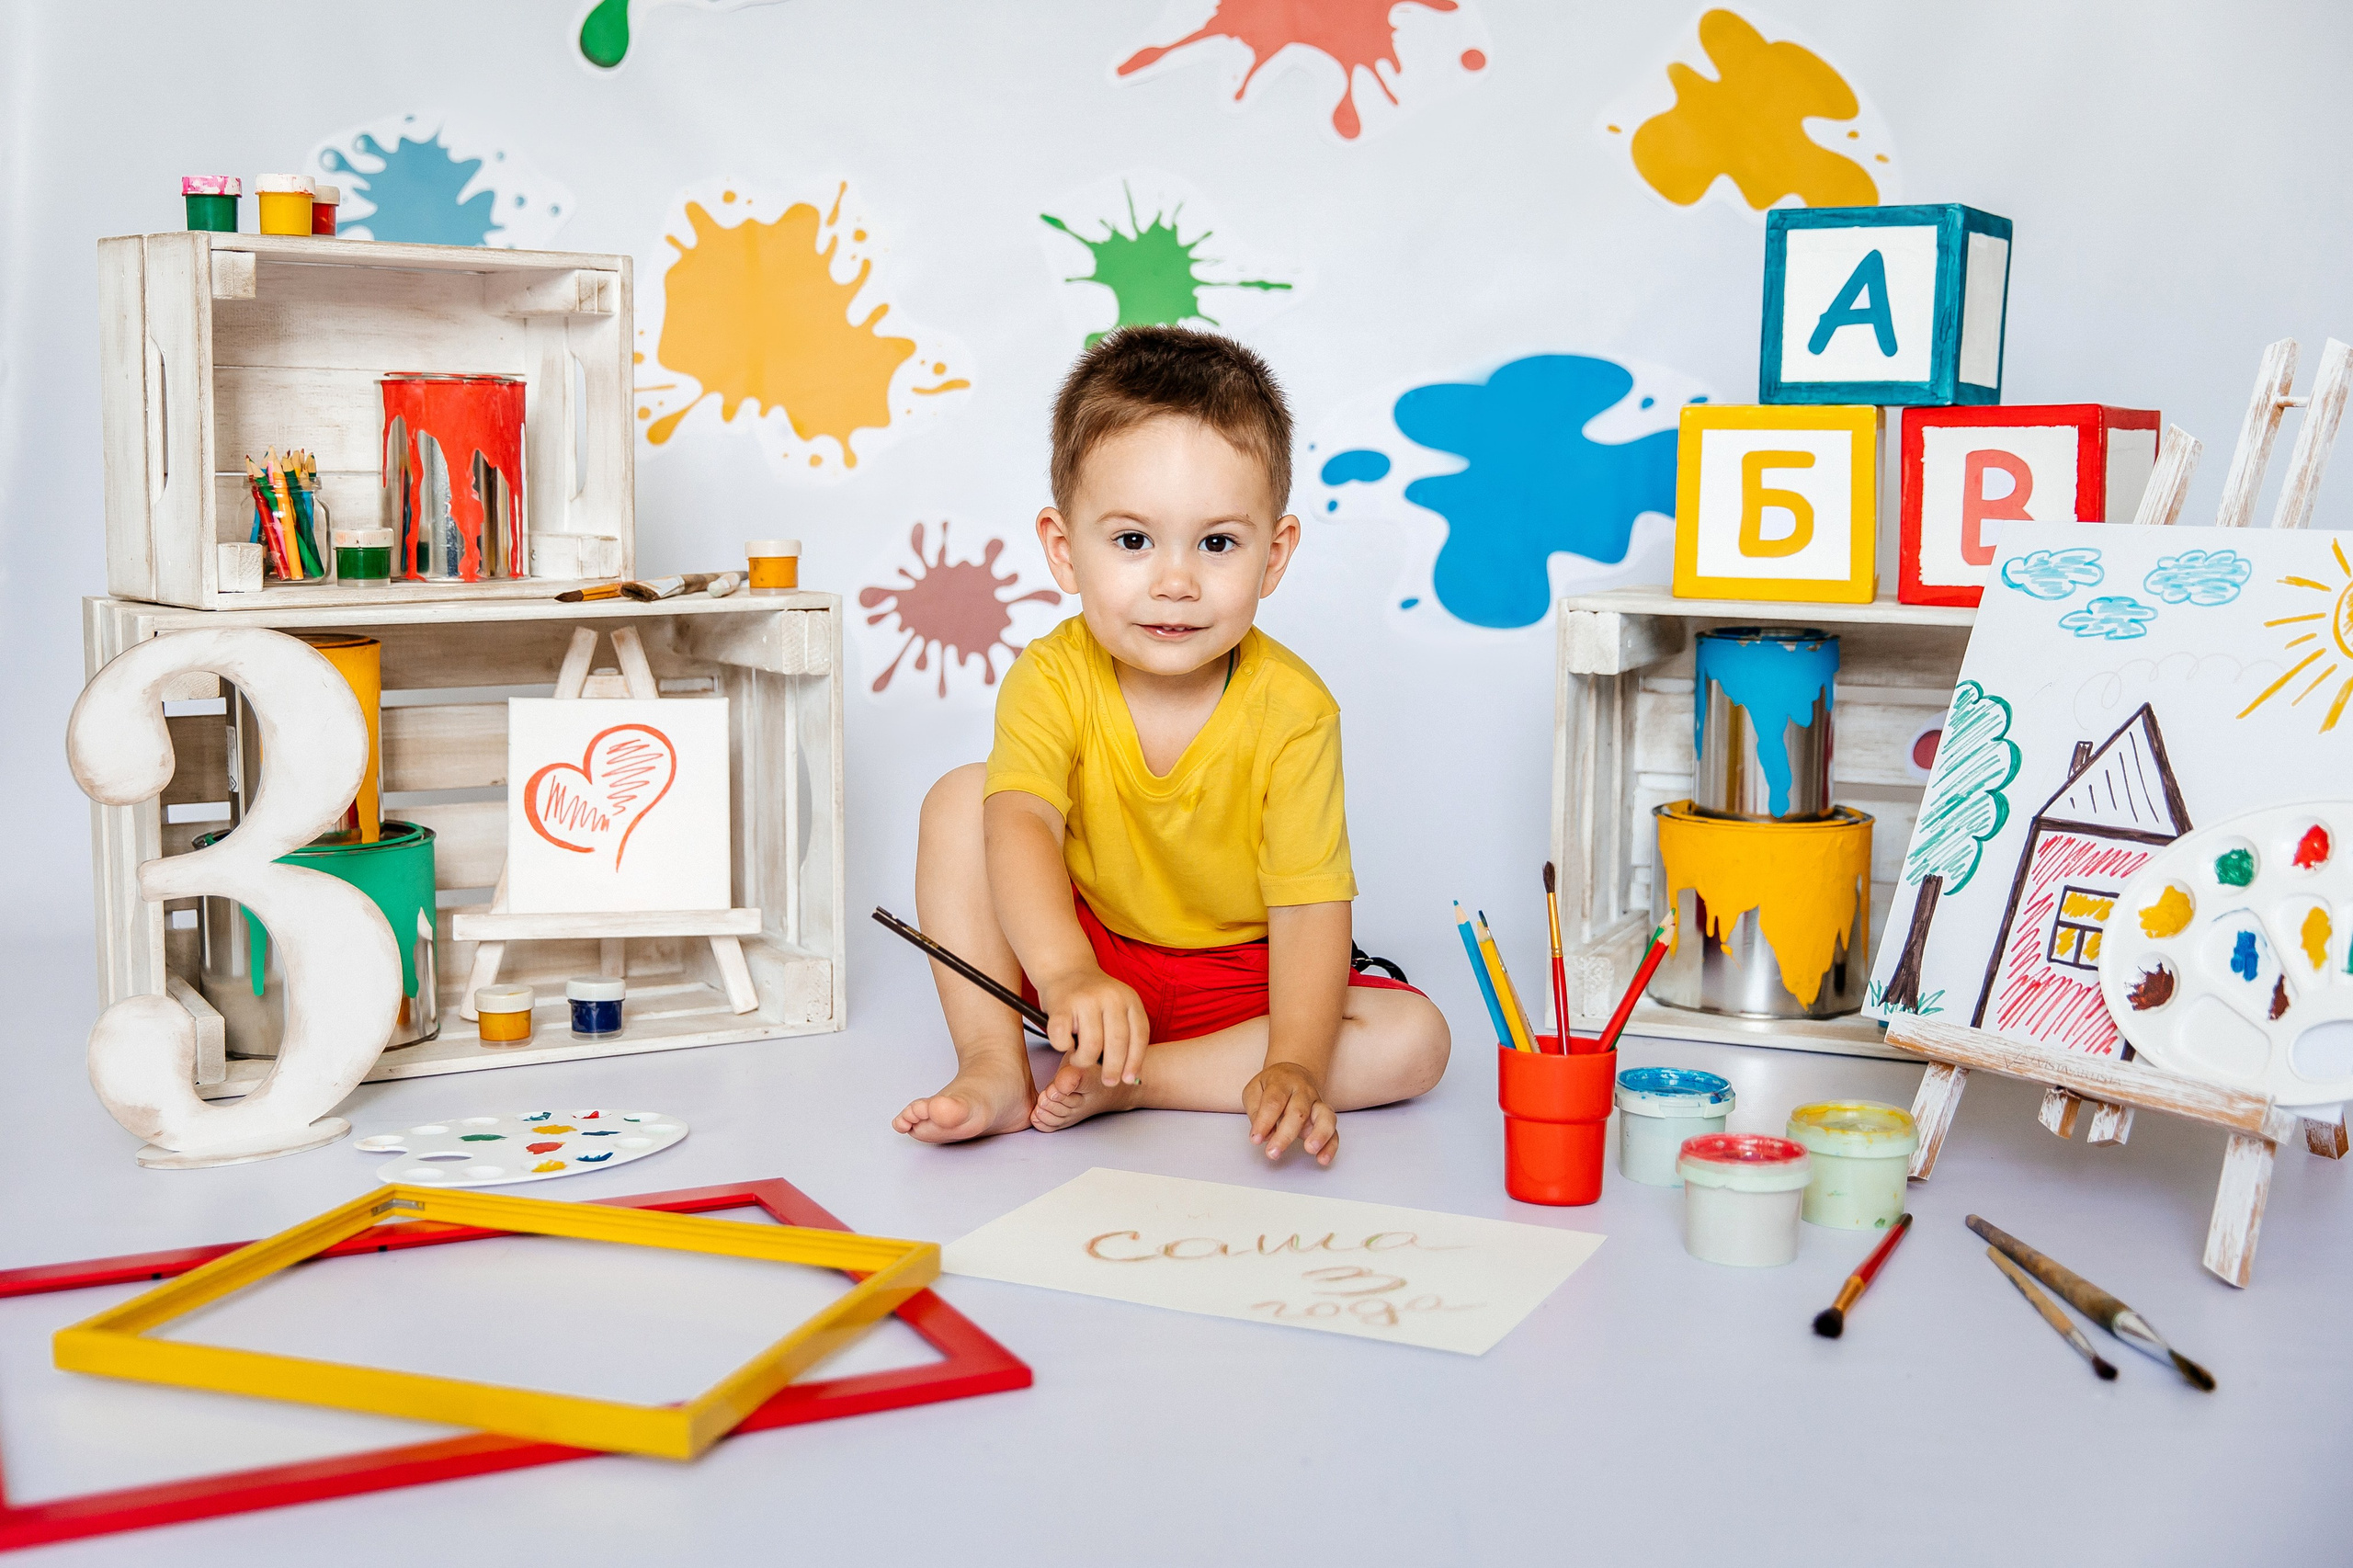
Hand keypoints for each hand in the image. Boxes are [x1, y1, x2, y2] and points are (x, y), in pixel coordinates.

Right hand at [1038, 967, 1151, 1086]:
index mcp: (1129, 998)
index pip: (1139, 1035)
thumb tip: (1127, 1075)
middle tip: (1108, 1081)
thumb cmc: (1091, 998)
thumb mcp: (1116, 1007)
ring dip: (1084, 1060)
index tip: (1129, 1079)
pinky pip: (1063, 1039)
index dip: (1135, 1061)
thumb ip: (1123, 1033)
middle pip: (1117, 1043)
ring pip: (1092, 1045)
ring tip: (1079, 1059)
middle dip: (1113, 1069)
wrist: (1065, 969)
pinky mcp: (1061, 1005)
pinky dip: (1063, 1047)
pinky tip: (1065, 1045)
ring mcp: (1085, 999)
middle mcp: (1110, 996)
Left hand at [1243, 1063, 1336, 1165]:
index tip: (1256, 1139)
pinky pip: (1334, 1132)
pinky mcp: (1326, 1119)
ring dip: (1319, 1134)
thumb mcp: (1255, 1090)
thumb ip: (1256, 1111)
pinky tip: (1323, 1159)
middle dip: (1285, 1135)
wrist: (1295, 1072)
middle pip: (1298, 1111)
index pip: (1274, 1102)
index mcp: (1283, 1082)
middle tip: (1273, 1152)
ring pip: (1325, 1117)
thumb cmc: (1272, 1086)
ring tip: (1310, 1149)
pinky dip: (1331, 1146)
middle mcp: (1303, 1092)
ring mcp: (1317, 1104)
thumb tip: (1264, 1134)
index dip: (1264, 1122)